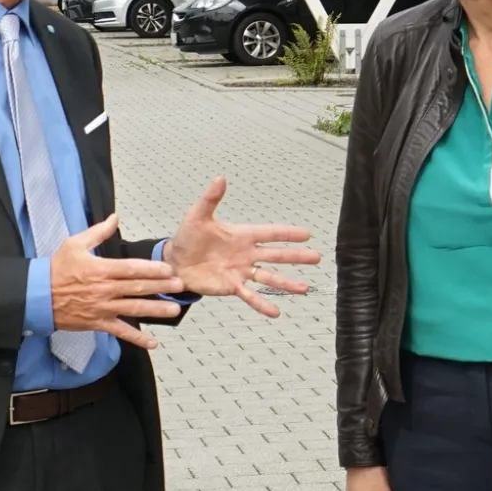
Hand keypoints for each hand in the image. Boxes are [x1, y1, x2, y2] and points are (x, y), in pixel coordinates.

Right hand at [51, 214, 182, 350]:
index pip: (131, 269)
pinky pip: (120, 331)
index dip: (151, 269)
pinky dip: (137, 338)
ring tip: (174, 310)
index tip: (168, 269)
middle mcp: (104, 290)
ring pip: (133, 309)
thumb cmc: (56, 268)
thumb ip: (98, 232)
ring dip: (155, 310)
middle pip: (137, 288)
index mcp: (100, 269)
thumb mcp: (75, 244)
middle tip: (180, 286)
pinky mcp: (98, 323)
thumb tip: (115, 218)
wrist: (38, 296)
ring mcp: (102, 308)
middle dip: (161, 287)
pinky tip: (153, 343)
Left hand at [162, 177, 319, 317]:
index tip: (307, 234)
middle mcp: (246, 254)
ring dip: (286, 282)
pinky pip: (250, 296)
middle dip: (296, 256)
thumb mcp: (197, 216)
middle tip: (316, 257)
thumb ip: (210, 199)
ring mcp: (241, 271)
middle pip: (276, 255)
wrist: (174, 262)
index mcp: (241, 235)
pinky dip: (262, 304)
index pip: (269, 233)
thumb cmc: (187, 237)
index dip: (287, 233)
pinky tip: (275, 312)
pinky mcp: (232, 286)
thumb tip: (220, 178)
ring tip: (304, 288)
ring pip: (268, 277)